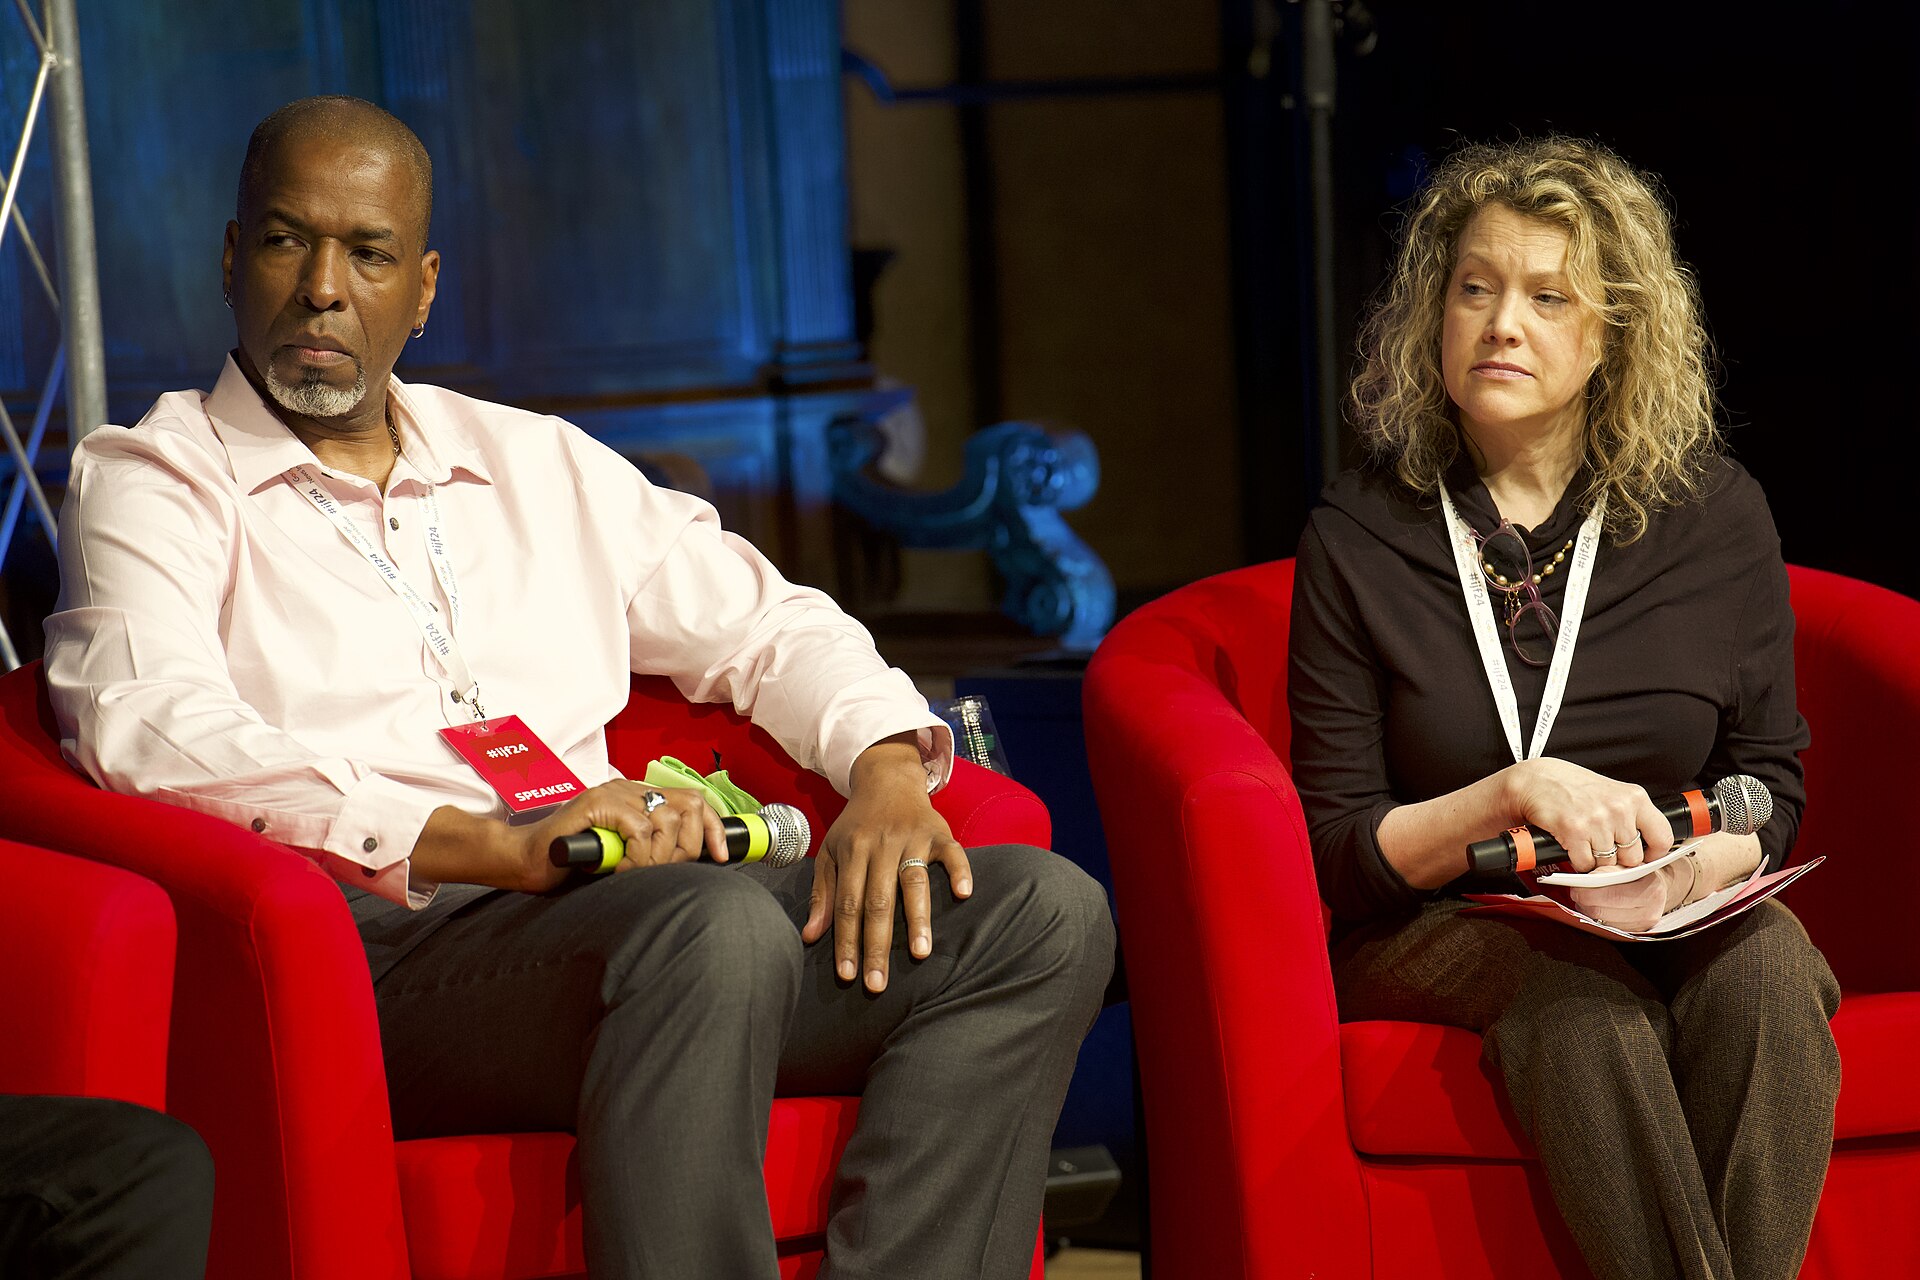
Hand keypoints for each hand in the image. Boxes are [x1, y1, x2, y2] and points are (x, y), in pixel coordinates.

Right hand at [511, 780, 726, 889]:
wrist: (526, 860)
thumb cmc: (572, 861)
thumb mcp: (624, 854)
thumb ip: (652, 848)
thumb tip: (691, 861)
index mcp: (638, 796)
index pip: (693, 800)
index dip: (713, 828)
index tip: (721, 856)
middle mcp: (629, 788)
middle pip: (688, 806)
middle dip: (688, 846)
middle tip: (664, 870)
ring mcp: (612, 792)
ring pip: (666, 819)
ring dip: (660, 856)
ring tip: (637, 871)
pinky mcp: (597, 803)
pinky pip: (639, 829)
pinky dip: (638, 856)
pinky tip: (621, 869)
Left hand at [802, 735, 971, 992]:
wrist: (886, 778)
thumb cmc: (856, 824)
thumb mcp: (831, 852)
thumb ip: (822, 893)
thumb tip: (811, 937)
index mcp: (852, 851)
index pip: (847, 903)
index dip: (847, 941)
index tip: (848, 975)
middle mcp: (881, 845)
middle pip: (878, 901)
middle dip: (877, 945)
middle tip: (878, 983)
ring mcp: (912, 837)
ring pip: (914, 882)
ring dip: (917, 918)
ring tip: (920, 954)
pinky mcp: (940, 831)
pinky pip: (953, 853)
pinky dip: (959, 871)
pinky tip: (964, 895)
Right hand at [1502, 758, 1674, 872]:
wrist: (1535, 780)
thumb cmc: (1571, 787)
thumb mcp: (1612, 793)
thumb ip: (1631, 817)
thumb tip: (1646, 849)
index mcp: (1634, 797)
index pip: (1662, 836)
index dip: (1653, 852)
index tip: (1643, 854)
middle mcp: (1618, 808)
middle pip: (1633, 857)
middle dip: (1618, 858)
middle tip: (1602, 846)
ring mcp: (1597, 820)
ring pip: (1608, 863)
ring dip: (1595, 859)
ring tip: (1584, 841)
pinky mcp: (1574, 831)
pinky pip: (1586, 863)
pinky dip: (1578, 860)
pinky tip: (1572, 844)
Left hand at [1569, 861, 1687, 932]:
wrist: (1656, 888)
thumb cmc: (1639, 873)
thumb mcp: (1629, 864)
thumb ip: (1610, 870)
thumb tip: (1589, 878)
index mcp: (1651, 889)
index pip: (1613, 895)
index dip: (1590, 891)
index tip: (1578, 884)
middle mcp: (1650, 911)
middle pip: (1603, 911)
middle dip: (1584, 900)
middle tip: (1575, 890)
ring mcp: (1642, 925)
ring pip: (1601, 921)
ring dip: (1587, 909)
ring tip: (1584, 897)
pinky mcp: (1634, 933)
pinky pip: (1606, 927)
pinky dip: (1595, 916)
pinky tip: (1595, 906)